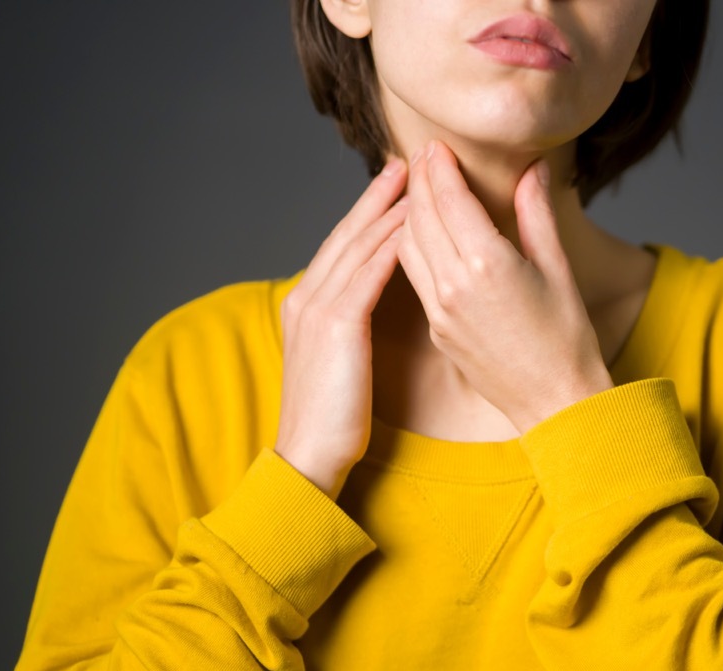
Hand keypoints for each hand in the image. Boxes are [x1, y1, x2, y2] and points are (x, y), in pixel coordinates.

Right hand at [274, 160, 408, 498]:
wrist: (307, 454)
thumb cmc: (330, 418)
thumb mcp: (335, 363)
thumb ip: (345, 329)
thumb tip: (366, 311)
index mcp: (304, 304)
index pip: (339, 247)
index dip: (365, 214)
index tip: (392, 188)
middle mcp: (306, 297)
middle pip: (347, 233)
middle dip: (377, 196)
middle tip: (407, 164)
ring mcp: (318, 307)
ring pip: (360, 245)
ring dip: (390, 209)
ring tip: (418, 181)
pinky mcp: (337, 324)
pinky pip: (371, 272)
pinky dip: (392, 244)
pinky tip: (416, 224)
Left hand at [396, 141, 612, 432]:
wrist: (554, 401)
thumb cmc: (567, 337)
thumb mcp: (558, 268)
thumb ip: (536, 213)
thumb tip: (533, 168)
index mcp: (488, 263)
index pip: (449, 198)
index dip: (439, 166)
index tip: (436, 144)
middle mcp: (455, 284)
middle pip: (420, 216)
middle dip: (418, 180)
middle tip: (422, 156)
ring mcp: (441, 309)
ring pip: (406, 244)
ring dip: (408, 212)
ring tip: (417, 188)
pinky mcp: (436, 328)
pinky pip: (412, 275)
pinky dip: (409, 245)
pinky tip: (419, 232)